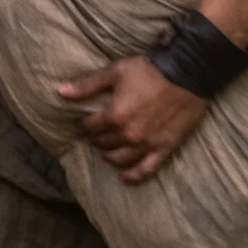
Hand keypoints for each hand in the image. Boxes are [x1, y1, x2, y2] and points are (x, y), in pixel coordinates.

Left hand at [61, 53, 211, 184]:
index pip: (91, 127)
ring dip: (110, 156)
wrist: (187, 74)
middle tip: (97, 135)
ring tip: (108, 151)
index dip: (86, 124)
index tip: (86, 122)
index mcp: (114, 116)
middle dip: (97, 139)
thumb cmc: (149, 70)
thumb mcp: (115, 72)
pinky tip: (124, 177)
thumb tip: (60, 92)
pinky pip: (146, 170)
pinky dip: (133, 176)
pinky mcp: (164, 149)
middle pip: (104, 143)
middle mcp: (129, 135)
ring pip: (121, 159)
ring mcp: (147, 144)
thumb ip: (87, 85)